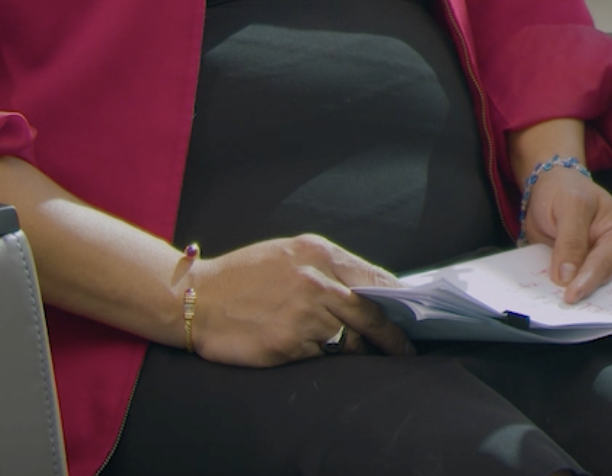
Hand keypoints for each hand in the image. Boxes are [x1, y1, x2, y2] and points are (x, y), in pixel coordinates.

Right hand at [188, 234, 415, 364]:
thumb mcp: (290, 254)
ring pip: (350, 339)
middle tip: (407, 349)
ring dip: (360, 349)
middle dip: (393, 336)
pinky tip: (327, 355)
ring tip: (368, 354)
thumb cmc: (244, 276)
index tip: (415, 314)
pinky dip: (329, 357)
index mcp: (319, 253)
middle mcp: (316, 282)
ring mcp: (304, 315)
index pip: (376, 279)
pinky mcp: (289, 345)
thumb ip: (329, 268)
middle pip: (372, 314)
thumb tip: (371, 290)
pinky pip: (323, 357)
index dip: (399, 300)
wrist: (196, 299)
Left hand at [520, 165, 611, 303]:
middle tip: (561, 306)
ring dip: (569, 296)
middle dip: (582, 292)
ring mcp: (596, 268)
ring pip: (587, 290)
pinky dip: (557, 292)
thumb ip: (570, 240)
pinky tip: (545, 296)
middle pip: (601, 282)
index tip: (571, 296)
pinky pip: (570, 288)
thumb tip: (567, 276)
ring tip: (552, 304)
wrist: (551, 189)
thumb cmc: (566, 190)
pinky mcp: (578, 275)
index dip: (588, 280)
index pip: (606, 263)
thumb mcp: (569, 205)